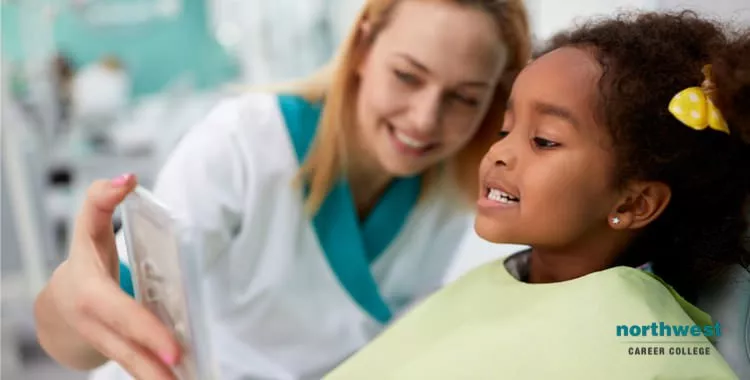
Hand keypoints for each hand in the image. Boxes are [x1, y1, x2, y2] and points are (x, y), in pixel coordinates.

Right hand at [49, 174, 180, 378]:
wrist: (58, 302)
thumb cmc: (83, 259)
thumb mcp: (86, 226)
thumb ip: (102, 199)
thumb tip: (128, 178)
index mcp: (89, 294)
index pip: (121, 314)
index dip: (146, 331)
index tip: (173, 347)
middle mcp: (94, 324)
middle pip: (128, 349)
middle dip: (155, 365)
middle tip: (187, 371)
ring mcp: (104, 342)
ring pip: (133, 365)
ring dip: (158, 378)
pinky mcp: (117, 353)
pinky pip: (138, 366)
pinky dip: (157, 376)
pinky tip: (183, 379)